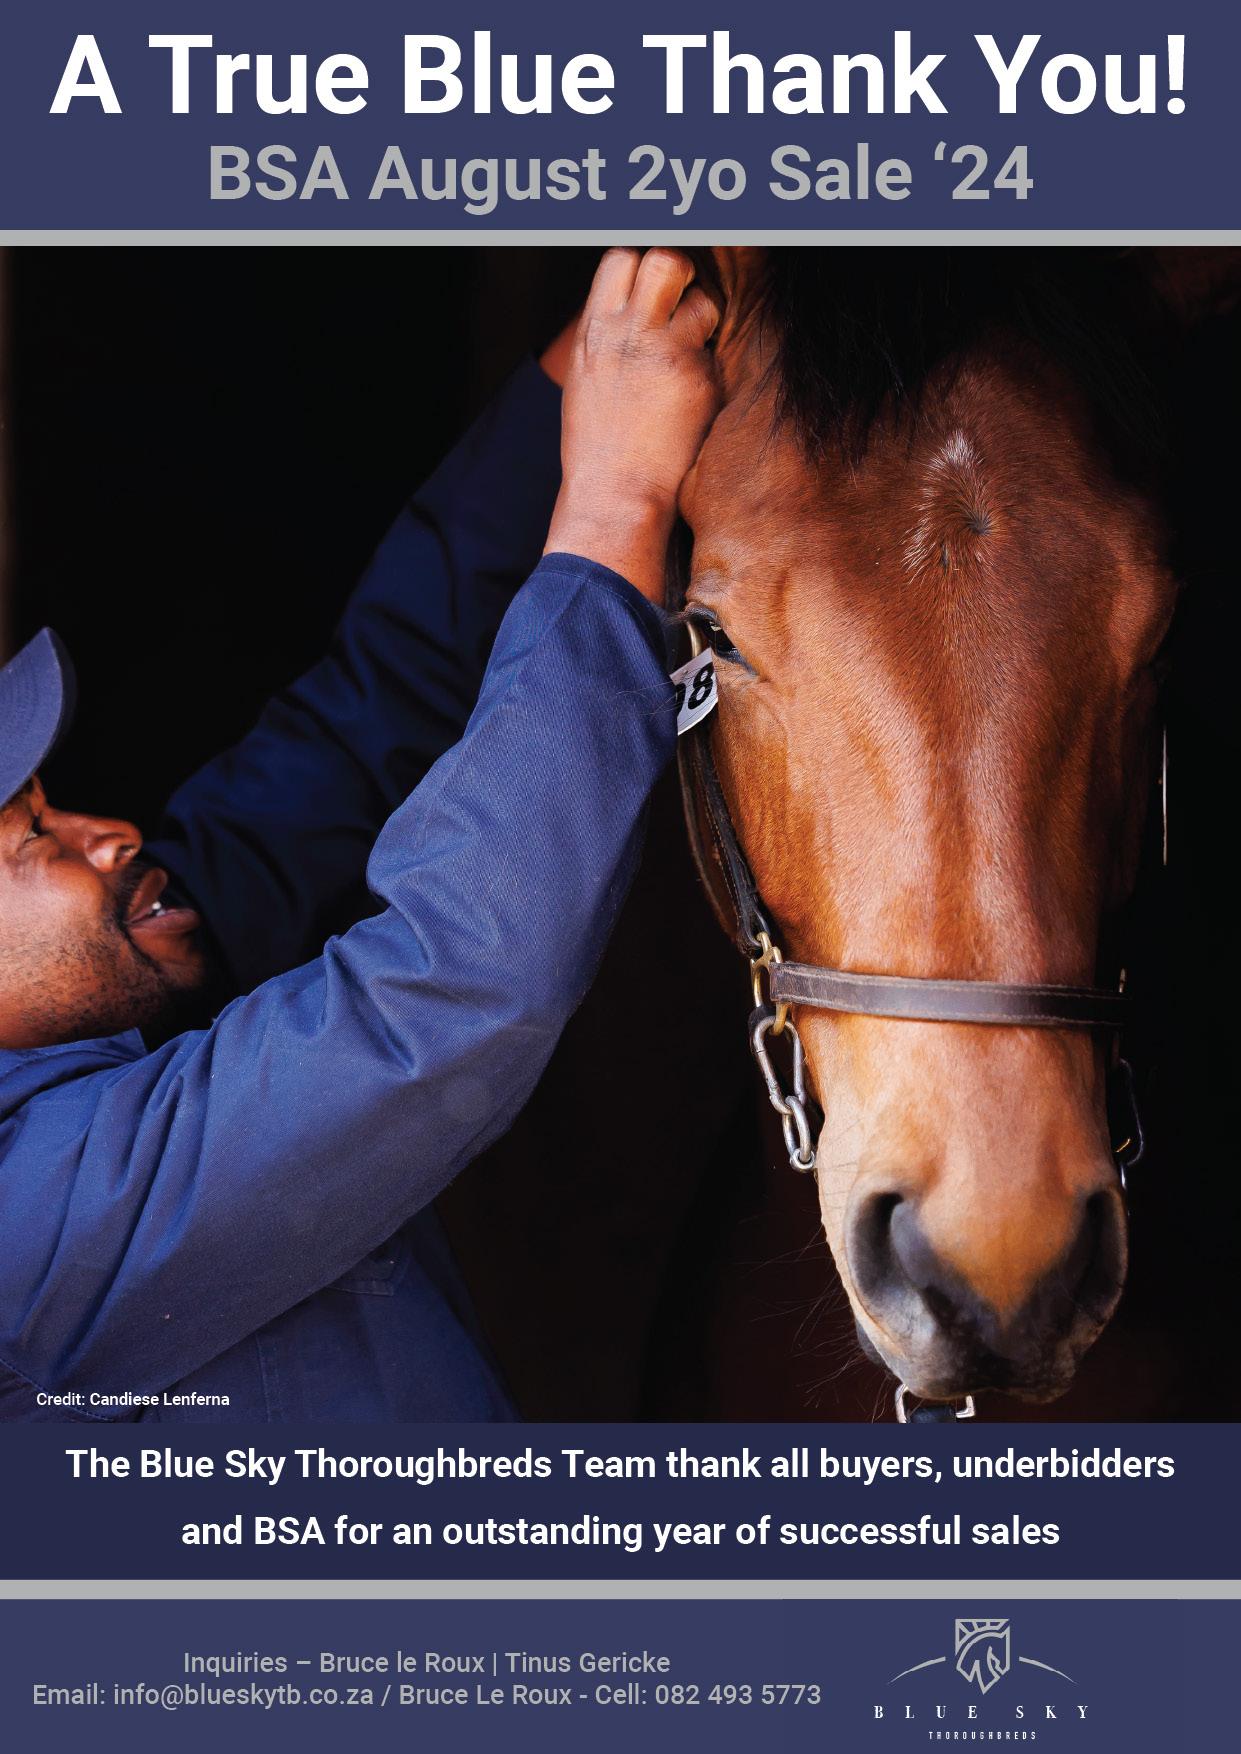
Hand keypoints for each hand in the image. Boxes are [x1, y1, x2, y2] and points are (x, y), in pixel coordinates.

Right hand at [545, 248, 720, 604]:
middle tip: (682, 303)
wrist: (614, 495)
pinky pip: (716, 355)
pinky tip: (692, 402)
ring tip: (690, 356)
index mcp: (595, 331)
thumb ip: (609, 336)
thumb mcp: (587, 379)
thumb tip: (632, 308)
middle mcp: (628, 333)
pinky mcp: (698, 379)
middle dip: (681, 274)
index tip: (653, 288)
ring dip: (704, 320)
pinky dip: (710, 372)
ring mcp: (665, 353)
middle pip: (664, 259)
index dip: (643, 267)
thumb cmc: (599, 445)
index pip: (622, 260)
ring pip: (703, 300)